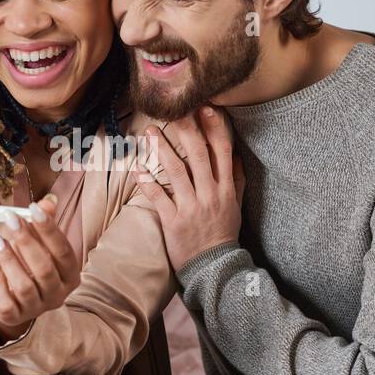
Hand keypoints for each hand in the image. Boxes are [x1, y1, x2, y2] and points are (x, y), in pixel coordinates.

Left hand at [0, 195, 79, 342]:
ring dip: (10, 260)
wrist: (12, 298)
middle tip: (11, 219)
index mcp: (70, 276)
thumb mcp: (39, 244)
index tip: (33, 208)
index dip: (49, 229)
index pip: (64, 251)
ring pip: (24, 286)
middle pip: (44, 268)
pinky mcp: (15, 317)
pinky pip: (6, 302)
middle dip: (26, 241)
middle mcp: (57, 295)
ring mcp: (36, 308)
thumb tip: (48, 201)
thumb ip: (44, 224)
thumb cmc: (28, 266)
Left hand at [138, 107, 242, 271]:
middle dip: (186, 130)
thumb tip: (237, 156)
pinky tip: (137, 168)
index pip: (222, 151)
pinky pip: (159, 197)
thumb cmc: (223, 234)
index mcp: (226, 188)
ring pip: (176, 171)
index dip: (215, 128)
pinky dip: (148, 182)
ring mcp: (191, 207)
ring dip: (161, 149)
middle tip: (173, 110)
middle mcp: (210, 194)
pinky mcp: (173, 221)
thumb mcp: (236, 206)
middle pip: (197, 155)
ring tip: (149, 132)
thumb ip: (237, 180)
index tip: (206, 108)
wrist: (214, 267)